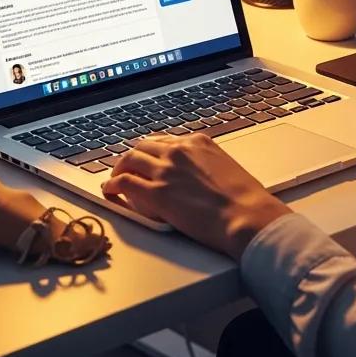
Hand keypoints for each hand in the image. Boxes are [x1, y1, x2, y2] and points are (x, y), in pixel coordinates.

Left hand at [101, 133, 290, 258]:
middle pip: (143, 146)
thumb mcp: (225, 167)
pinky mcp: (156, 193)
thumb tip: (196, 176)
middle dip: (132, 157)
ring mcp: (166, 170)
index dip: (151, 151)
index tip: (146, 158)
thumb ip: (205, 164)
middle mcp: (179, 151)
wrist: (246, 215)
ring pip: (130, 160)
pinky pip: (125, 183)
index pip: (164, 141)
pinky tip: (110, 190)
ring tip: (115, 178)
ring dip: (119, 168)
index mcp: (197, 142)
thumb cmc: (244, 198)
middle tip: (126, 167)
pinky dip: (113, 185)